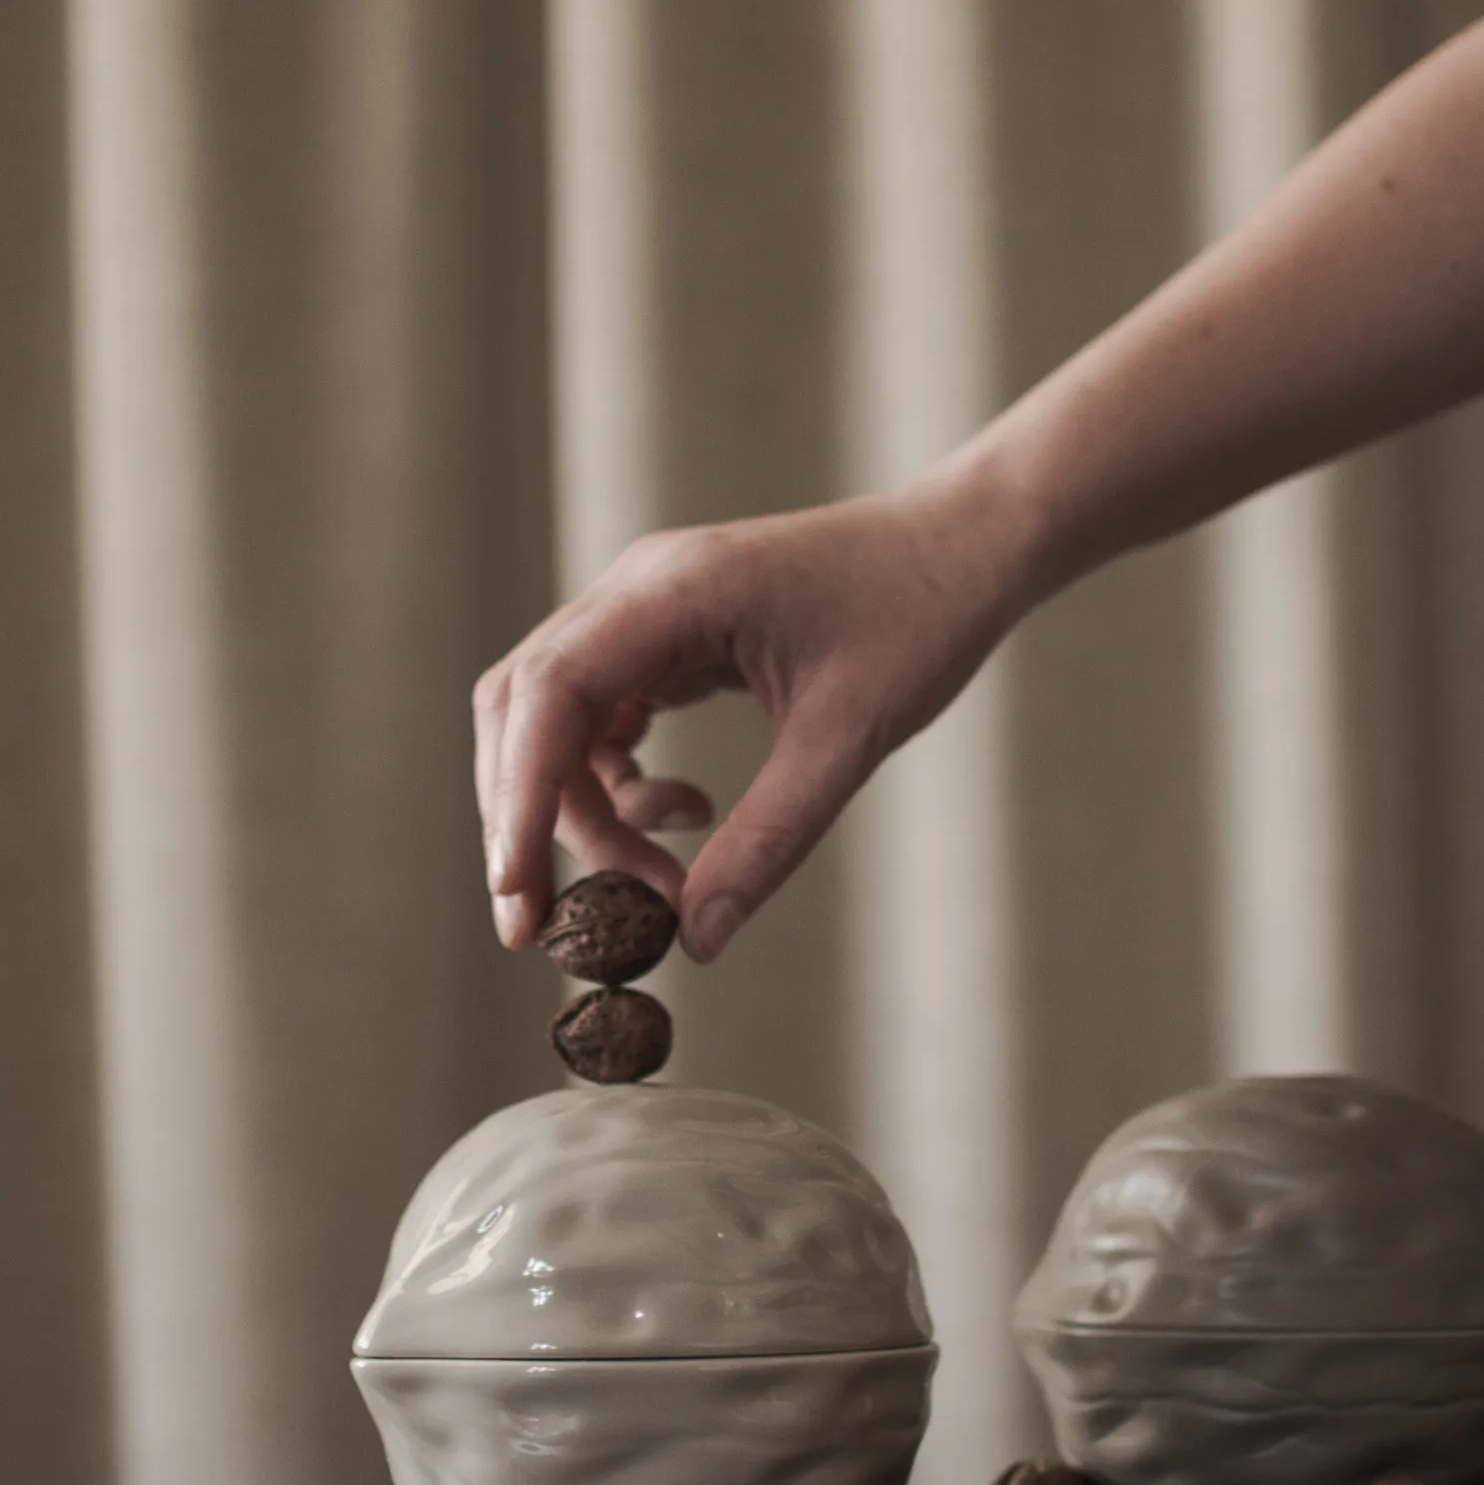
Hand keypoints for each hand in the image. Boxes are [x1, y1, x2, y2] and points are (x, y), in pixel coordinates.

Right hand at [473, 484, 1022, 960]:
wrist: (965, 545)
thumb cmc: (920, 616)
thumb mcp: (851, 737)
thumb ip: (770, 838)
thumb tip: (695, 939)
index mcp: (672, 591)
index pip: (547, 695)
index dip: (518, 801)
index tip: (518, 897)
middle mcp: (639, 591)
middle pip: (525, 710)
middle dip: (529, 818)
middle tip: (553, 923)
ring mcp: (647, 609)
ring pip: (555, 720)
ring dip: (583, 810)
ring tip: (662, 878)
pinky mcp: (668, 635)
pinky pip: (602, 716)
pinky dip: (616, 781)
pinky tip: (686, 811)